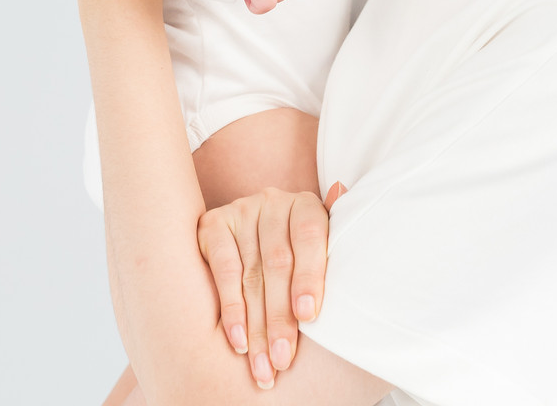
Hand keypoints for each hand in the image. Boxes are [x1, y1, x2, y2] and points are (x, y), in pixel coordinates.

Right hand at [197, 181, 348, 387]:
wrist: (249, 235)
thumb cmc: (295, 253)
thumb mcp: (320, 245)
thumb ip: (333, 238)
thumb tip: (343, 192)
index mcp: (305, 206)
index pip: (309, 237)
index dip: (309, 277)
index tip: (308, 316)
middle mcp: (273, 202)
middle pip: (278, 264)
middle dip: (280, 317)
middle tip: (282, 358)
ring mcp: (241, 211)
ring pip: (250, 275)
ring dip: (255, 326)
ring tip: (262, 363)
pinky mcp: (213, 225)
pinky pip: (222, 271)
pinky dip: (231, 310)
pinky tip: (239, 340)